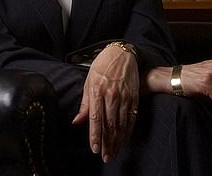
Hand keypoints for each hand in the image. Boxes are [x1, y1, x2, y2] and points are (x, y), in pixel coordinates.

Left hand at [72, 44, 138, 163]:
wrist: (122, 54)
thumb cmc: (101, 67)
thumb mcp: (88, 82)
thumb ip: (84, 104)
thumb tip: (77, 121)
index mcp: (96, 91)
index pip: (95, 118)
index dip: (95, 135)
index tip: (95, 149)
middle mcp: (110, 95)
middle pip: (109, 124)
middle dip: (107, 143)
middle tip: (106, 157)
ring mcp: (124, 97)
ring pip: (120, 123)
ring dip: (117, 140)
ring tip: (114, 152)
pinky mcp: (134, 98)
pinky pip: (131, 118)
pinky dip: (128, 131)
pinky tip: (124, 140)